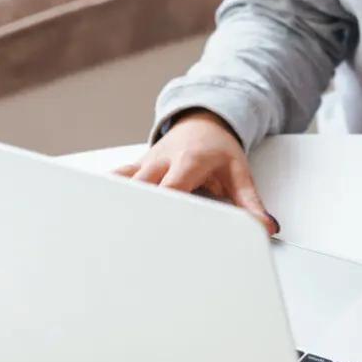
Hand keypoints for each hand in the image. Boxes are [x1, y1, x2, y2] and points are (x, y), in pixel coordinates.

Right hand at [113, 110, 279, 235]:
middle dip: (136, 212)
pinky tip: (96, 213)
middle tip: (131, 240)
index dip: (164, 208)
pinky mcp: (136, 168)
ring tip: (107, 229)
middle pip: (141, 188)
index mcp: (188, 161)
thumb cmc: (218, 147)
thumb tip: (265, 226)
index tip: (159, 230)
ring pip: (122, 183)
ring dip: (117, 203)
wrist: (203, 121)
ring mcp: (146, 164)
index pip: (171, 188)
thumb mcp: (239, 172)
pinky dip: (108, 194)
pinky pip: (116, 180)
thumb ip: (250, 202)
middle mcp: (162, 161)